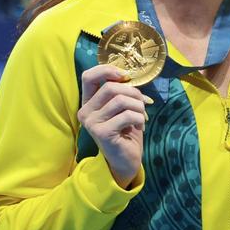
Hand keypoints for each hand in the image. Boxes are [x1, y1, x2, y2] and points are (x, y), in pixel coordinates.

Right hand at [78, 64, 150, 187]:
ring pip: (121, 100)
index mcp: (88, 102)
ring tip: (142, 117)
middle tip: (143, 104)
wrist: (126, 159)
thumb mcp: (124, 108)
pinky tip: (140, 126)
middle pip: (111, 87)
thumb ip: (123, 92)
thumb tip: (130, 77)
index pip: (88, 76)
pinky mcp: (101, 132)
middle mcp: (85, 111)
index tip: (126, 76)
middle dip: (134, 93)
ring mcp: (91, 122)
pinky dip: (140, 118)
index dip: (107, 70)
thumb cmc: (126, 132)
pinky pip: (127, 115)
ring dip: (139, 107)